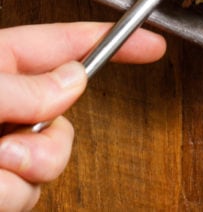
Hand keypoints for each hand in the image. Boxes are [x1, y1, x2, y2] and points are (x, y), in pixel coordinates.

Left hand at [0, 21, 165, 211]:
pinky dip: (5, 197)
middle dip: (47, 146)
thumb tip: (75, 81)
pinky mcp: (1, 184)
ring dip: (21, 175)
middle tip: (9, 149)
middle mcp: (9, 105)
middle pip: (65, 118)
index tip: (153, 45)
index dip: (115, 40)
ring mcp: (6, 146)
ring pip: (50, 163)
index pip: (69, 43)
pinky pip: (26, 195)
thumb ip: (26, 89)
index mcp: (1, 63)